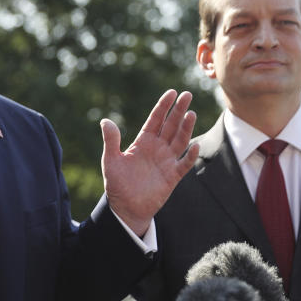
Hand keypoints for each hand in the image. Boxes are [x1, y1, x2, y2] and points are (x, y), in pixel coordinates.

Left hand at [100, 90, 198, 236]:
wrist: (126, 208)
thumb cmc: (117, 184)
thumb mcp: (110, 161)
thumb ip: (111, 141)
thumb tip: (105, 121)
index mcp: (143, 142)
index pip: (155, 119)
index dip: (163, 106)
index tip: (172, 92)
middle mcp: (157, 148)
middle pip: (171, 125)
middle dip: (178, 110)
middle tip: (187, 95)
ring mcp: (166, 161)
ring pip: (180, 140)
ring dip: (186, 128)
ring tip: (191, 114)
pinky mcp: (172, 176)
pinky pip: (184, 164)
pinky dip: (190, 156)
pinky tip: (195, 146)